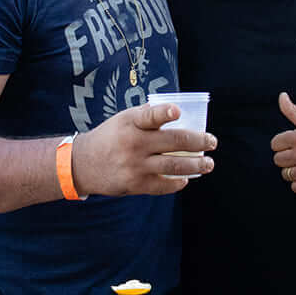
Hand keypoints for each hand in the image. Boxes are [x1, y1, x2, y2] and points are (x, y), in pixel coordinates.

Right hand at [72, 103, 215, 196]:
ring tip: (208, 164)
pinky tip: (186, 179)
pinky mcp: (135, 184)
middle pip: (173, 142)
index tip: (178, 111)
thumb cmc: (109, 137)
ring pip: (174, 165)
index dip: (164, 113)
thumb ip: (147, 115)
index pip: (149, 116)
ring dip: (197, 165)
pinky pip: (163, 185)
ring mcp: (135, 166)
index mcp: (130, 124)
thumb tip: (176, 109)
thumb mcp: (122, 120)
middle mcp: (134, 144)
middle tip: (212, 142)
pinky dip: (178, 182)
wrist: (82, 164)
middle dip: (198, 142)